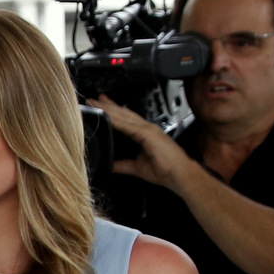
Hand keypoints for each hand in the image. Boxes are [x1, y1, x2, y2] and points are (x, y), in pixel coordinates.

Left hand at [85, 95, 199, 192]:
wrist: (180, 175)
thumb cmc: (165, 170)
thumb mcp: (136, 167)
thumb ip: (122, 165)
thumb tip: (110, 165)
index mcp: (145, 134)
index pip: (126, 119)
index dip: (113, 111)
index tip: (100, 105)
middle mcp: (147, 129)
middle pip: (124, 114)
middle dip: (108, 106)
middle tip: (93, 98)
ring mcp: (149, 130)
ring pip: (125, 117)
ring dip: (110, 109)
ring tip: (96, 102)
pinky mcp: (150, 134)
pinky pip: (129, 126)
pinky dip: (117, 120)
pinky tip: (107, 115)